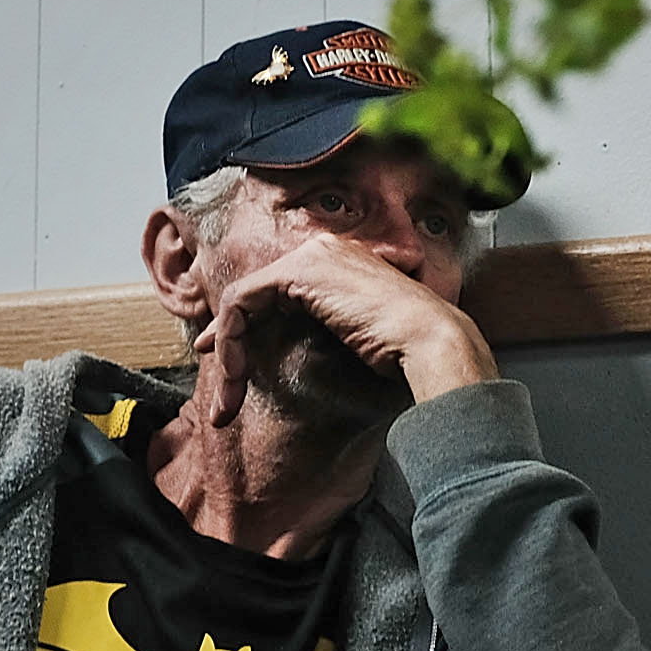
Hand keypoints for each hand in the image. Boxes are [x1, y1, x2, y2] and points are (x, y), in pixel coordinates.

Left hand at [195, 233, 497, 426]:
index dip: (246, 327)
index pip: (277, 290)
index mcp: (340, 262)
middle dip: (228, 340)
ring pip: (243, 301)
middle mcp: (323, 250)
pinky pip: (243, 303)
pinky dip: (230, 340)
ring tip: (226, 400)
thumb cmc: (406, 350)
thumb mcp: (357, 337)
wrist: (429, 341)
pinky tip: (232, 372)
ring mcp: (311, 257)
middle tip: (221, 386)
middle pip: (255, 294)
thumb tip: (296, 349)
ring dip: (229, 352)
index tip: (231, 365)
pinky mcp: (298, 273)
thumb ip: (327, 330)